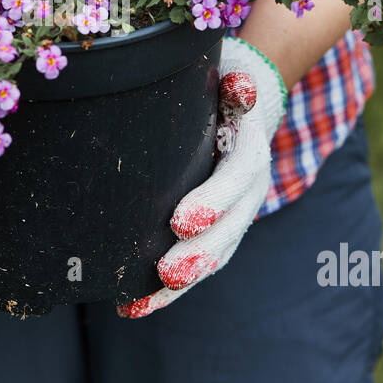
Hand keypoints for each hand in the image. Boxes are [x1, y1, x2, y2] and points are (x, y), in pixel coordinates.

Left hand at [118, 38, 286, 318]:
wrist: (245, 101)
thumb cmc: (224, 86)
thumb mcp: (232, 76)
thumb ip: (237, 86)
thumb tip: (241, 83)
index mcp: (250, 149)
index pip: (238, 179)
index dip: (214, 202)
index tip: (181, 222)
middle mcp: (248, 189)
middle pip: (229, 229)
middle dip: (198, 255)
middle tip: (165, 272)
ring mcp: (233, 215)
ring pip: (213, 256)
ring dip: (180, 285)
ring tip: (141, 303)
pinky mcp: (215, 232)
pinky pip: (195, 265)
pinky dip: (165, 292)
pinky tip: (132, 306)